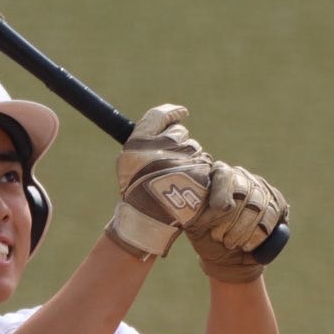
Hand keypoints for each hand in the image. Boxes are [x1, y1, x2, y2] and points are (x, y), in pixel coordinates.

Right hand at [104, 104, 219, 259]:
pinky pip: (204, 164)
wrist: (148, 220)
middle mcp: (161, 147)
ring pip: (194, 149)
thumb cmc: (136, 190)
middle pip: (180, 133)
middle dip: (178, 145)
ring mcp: (182, 160)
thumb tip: (173, 116)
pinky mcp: (199, 173)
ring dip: (189, 160)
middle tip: (169, 165)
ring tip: (175, 181)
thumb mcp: (129, 159)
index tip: (182, 113)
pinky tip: (187, 187)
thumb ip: (147, 136)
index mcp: (140, 142)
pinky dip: (198, 173)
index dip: (172, 112)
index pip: (159, 116)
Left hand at [186, 162, 288, 282]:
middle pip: (243, 192)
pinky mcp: (277, 202)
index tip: (219, 207)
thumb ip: (192, 211)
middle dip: (230, 220)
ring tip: (230, 243)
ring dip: (243, 230)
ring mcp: (260, 188)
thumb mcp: (193, 225)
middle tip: (219, 237)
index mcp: (216, 176)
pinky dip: (258, 235)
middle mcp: (240, 176)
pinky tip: (247, 245)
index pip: (223, 174)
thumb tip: (193, 202)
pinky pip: (273, 215)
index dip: (222, 190)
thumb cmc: (206, 238)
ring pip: (259, 206)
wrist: (227, 258)